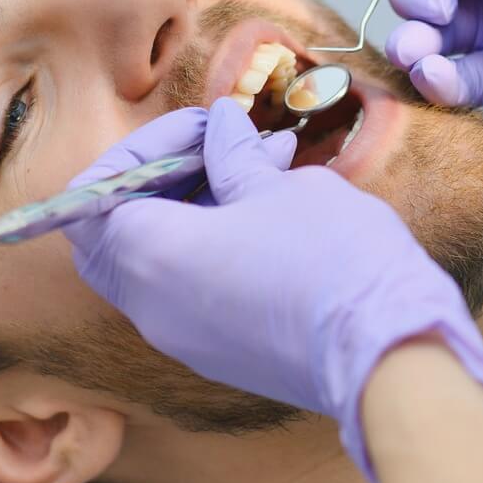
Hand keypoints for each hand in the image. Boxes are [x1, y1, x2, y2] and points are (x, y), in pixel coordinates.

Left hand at [59, 100, 482, 480]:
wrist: (387, 354)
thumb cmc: (330, 259)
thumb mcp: (279, 186)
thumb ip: (233, 156)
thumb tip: (219, 126)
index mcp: (149, 255)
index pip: (95, 198)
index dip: (141, 152)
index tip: (200, 129)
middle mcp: (150, 306)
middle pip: (113, 237)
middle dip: (156, 183)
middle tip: (213, 149)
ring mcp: (183, 339)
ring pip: (154, 264)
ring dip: (192, 211)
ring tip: (264, 168)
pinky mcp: (220, 356)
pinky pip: (187, 293)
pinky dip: (209, 248)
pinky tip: (270, 213)